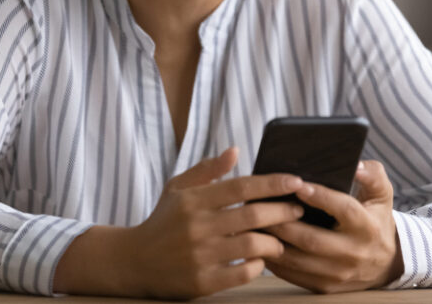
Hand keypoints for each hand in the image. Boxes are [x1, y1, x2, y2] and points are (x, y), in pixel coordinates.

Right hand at [124, 147, 305, 298]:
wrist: (134, 261)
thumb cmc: (163, 220)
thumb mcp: (177, 188)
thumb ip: (208, 170)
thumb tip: (236, 150)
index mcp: (194, 199)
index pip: (241, 187)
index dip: (272, 183)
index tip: (296, 181)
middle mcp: (197, 226)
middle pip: (253, 215)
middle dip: (282, 211)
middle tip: (298, 209)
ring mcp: (200, 255)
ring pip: (253, 245)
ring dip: (275, 242)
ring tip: (281, 239)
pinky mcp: (202, 281)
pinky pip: (243, 272)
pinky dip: (258, 265)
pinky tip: (260, 259)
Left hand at [263, 160, 402, 292]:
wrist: (385, 263)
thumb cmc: (376, 219)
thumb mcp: (382, 194)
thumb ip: (371, 174)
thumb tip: (354, 165)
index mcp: (368, 227)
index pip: (344, 210)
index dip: (321, 197)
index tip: (299, 184)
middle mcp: (353, 253)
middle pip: (313, 240)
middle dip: (284, 223)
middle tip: (261, 206)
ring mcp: (338, 274)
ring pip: (298, 260)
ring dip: (273, 243)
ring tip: (254, 224)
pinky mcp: (324, 286)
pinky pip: (293, 275)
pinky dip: (274, 260)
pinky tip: (261, 243)